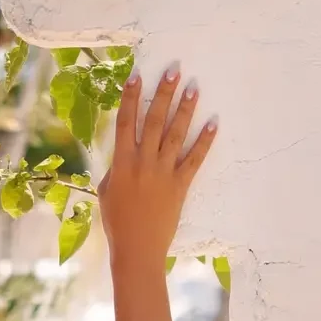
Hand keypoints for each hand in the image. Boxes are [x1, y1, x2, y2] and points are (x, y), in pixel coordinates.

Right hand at [96, 66, 215, 269]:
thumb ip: (114, 170)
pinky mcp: (179, 185)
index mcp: (121, 163)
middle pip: (154, 120)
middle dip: (164, 93)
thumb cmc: (117, 224)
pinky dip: (205, 141)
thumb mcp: (107, 193)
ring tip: (194, 87)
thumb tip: (123, 155)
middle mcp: (143, 162)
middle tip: (174, 70)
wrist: (137, 250)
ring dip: (185, 109)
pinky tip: (213, 123)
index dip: (130, 97)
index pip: (125, 122)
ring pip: (175, 134)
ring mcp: (163, 172)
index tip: (137, 75)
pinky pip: (194, 159)